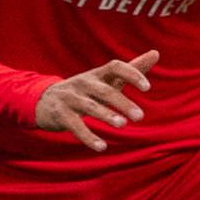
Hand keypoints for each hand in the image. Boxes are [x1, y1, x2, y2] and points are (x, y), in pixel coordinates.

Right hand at [33, 48, 157, 151]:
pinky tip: (101, 147)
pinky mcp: (60, 115)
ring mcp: (69, 99)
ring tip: (122, 124)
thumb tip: (156, 53)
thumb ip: (131, 68)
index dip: (131, 75)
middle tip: (139, 117)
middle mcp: (83, 83)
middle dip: (122, 103)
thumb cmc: (84, 90)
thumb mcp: (105, 79)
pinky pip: (74, 125)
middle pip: (104, 91)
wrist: (43, 100)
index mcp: (96, 74)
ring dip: (106, 115)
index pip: (115, 67)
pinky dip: (88, 136)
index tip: (147, 88)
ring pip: (89, 107)